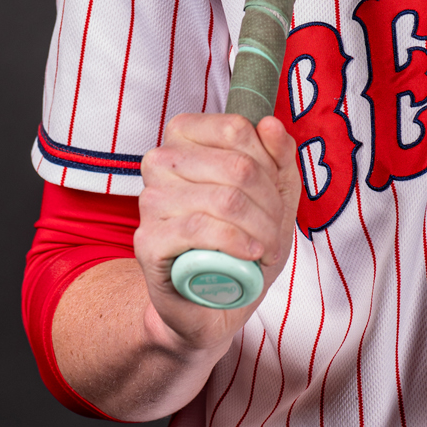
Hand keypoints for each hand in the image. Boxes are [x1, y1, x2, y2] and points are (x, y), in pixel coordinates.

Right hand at [136, 112, 300, 350]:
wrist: (212, 303)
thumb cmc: (241, 242)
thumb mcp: (274, 196)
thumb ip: (279, 156)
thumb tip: (270, 123)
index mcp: (185, 137)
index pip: (236, 128)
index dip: (269, 163)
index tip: (275, 193)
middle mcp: (160, 161)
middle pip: (238, 166)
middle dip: (270, 204)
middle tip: (275, 232)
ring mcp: (150, 200)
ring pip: (225, 199)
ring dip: (260, 229)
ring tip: (265, 248)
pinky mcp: (147, 239)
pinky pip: (200, 229)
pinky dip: (236, 243)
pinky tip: (249, 255)